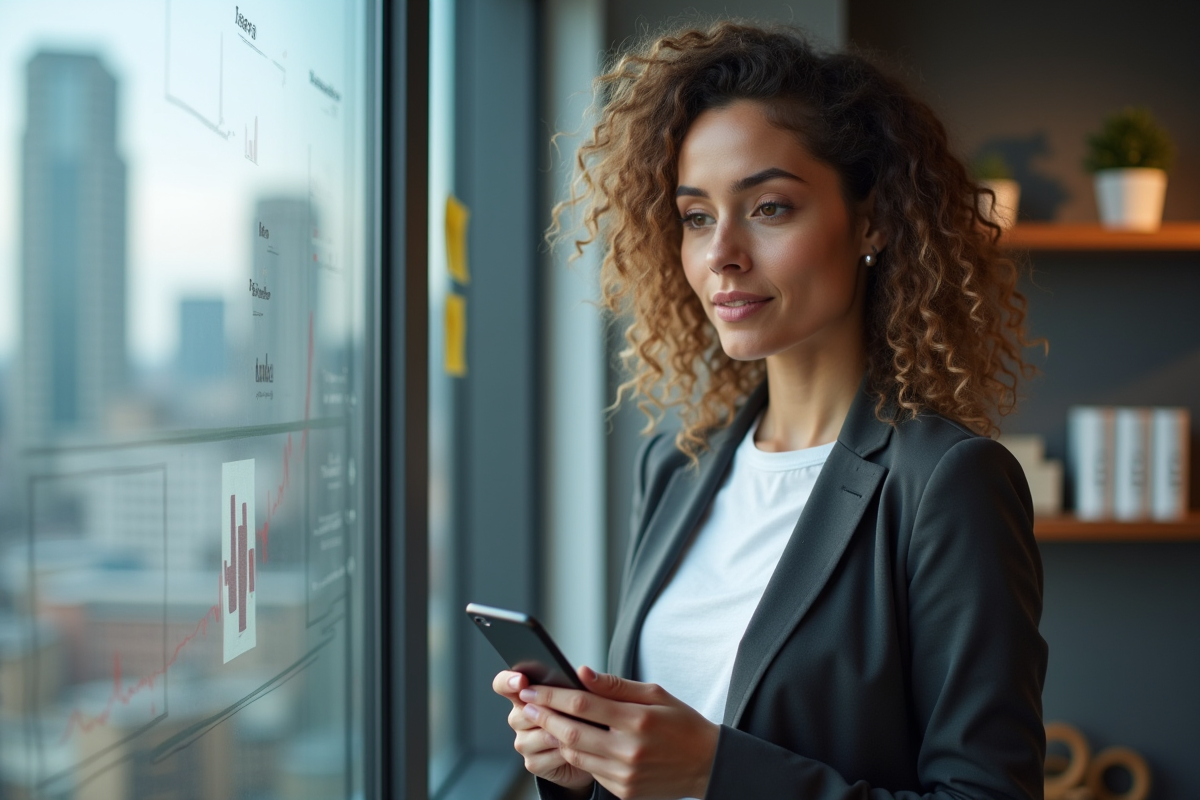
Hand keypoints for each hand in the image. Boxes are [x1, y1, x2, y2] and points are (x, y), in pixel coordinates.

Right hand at [492, 670, 594, 794]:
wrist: (592, 752)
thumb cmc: (585, 718)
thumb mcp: (584, 696)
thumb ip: (579, 683)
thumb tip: (582, 672)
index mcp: (526, 695)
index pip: (503, 683)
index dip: (507, 681)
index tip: (521, 681)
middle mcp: (519, 718)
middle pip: (520, 714)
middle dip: (547, 714)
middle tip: (568, 713)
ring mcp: (523, 741)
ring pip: (534, 737)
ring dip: (558, 735)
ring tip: (578, 733)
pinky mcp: (532, 763)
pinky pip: (543, 758)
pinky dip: (561, 755)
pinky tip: (573, 750)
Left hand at [518, 666, 719, 799]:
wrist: (707, 764)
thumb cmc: (681, 723)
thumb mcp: (655, 693)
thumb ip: (615, 685)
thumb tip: (581, 672)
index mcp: (637, 719)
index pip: (583, 704)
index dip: (552, 696)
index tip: (533, 688)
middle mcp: (629, 750)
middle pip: (571, 733)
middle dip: (544, 717)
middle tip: (526, 704)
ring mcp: (625, 774)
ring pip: (576, 755)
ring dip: (555, 737)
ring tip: (542, 720)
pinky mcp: (624, 791)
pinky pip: (590, 771)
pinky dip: (576, 755)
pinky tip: (570, 741)